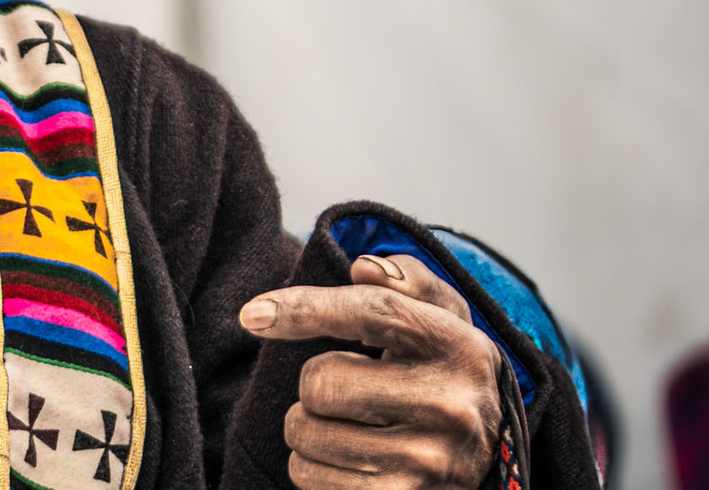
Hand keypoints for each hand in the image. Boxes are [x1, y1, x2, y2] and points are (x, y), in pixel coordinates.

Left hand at [241, 253, 502, 489]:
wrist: (486, 462)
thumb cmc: (443, 374)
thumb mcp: (442, 320)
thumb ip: (406, 280)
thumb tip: (364, 268)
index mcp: (461, 348)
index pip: (372, 314)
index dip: (306, 308)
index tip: (252, 314)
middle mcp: (452, 407)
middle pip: (320, 381)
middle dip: (317, 383)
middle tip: (352, 390)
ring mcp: (429, 464)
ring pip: (305, 431)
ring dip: (311, 426)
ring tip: (354, 426)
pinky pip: (306, 476)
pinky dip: (313, 467)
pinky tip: (352, 461)